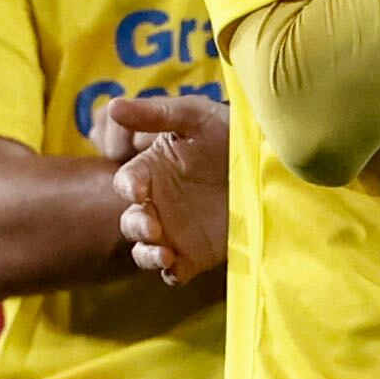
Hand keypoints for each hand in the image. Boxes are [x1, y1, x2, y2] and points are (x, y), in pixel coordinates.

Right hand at [106, 95, 229, 284]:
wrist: (266, 161)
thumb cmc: (226, 130)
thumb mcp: (194, 116)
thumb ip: (155, 113)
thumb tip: (113, 105)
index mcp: (150, 171)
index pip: (126, 182)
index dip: (127, 186)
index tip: (137, 189)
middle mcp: (157, 203)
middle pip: (131, 222)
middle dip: (136, 226)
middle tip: (152, 227)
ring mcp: (173, 231)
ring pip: (145, 250)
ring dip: (147, 254)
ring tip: (164, 254)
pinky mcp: (194, 255)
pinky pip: (174, 272)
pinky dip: (170, 273)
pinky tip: (177, 267)